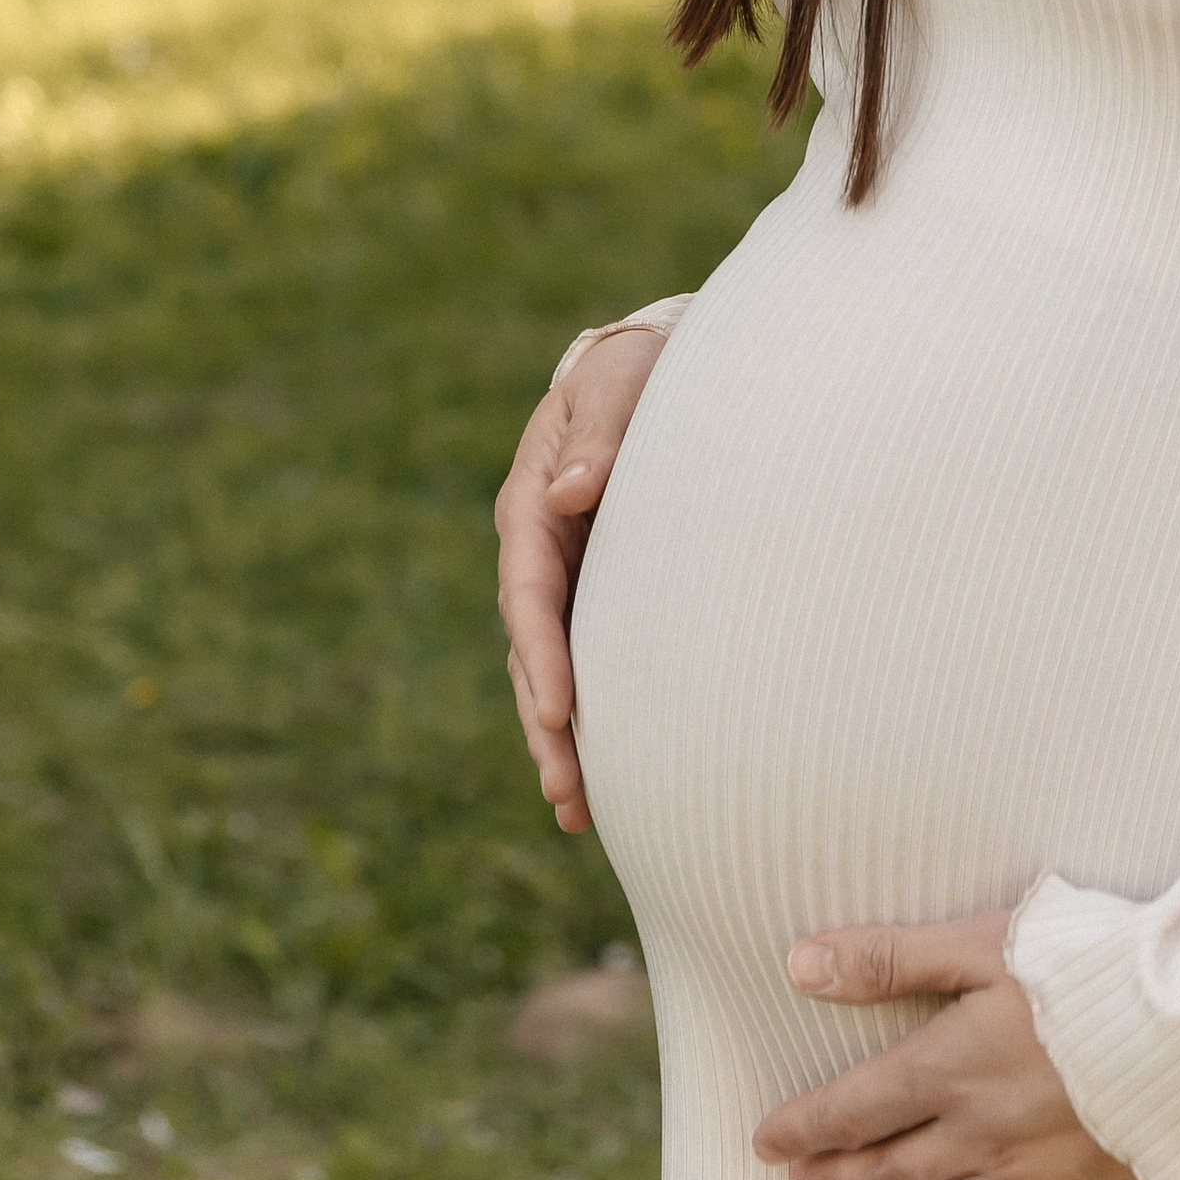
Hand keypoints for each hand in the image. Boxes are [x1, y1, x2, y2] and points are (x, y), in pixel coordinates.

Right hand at [494, 323, 668, 833]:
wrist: (650, 369)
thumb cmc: (635, 372)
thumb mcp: (619, 384)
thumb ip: (600, 434)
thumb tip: (570, 490)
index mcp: (533, 503)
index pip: (529, 589)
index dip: (542, 651)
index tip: (562, 709)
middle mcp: (538, 551)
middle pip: (533, 648)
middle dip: (545, 721)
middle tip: (567, 788)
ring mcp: (564, 579)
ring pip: (551, 670)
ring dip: (559, 739)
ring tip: (576, 811)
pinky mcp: (595, 597)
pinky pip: (584, 664)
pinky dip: (587, 721)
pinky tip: (601, 787)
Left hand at [752, 910, 1153, 1179]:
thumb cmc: (1093, 973)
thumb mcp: (986, 942)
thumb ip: (891, 956)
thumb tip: (798, 964)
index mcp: (950, 1069)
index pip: (854, 1109)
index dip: (804, 1127)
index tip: (765, 1142)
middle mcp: (980, 1137)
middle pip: (889, 1166)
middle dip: (835, 1173)